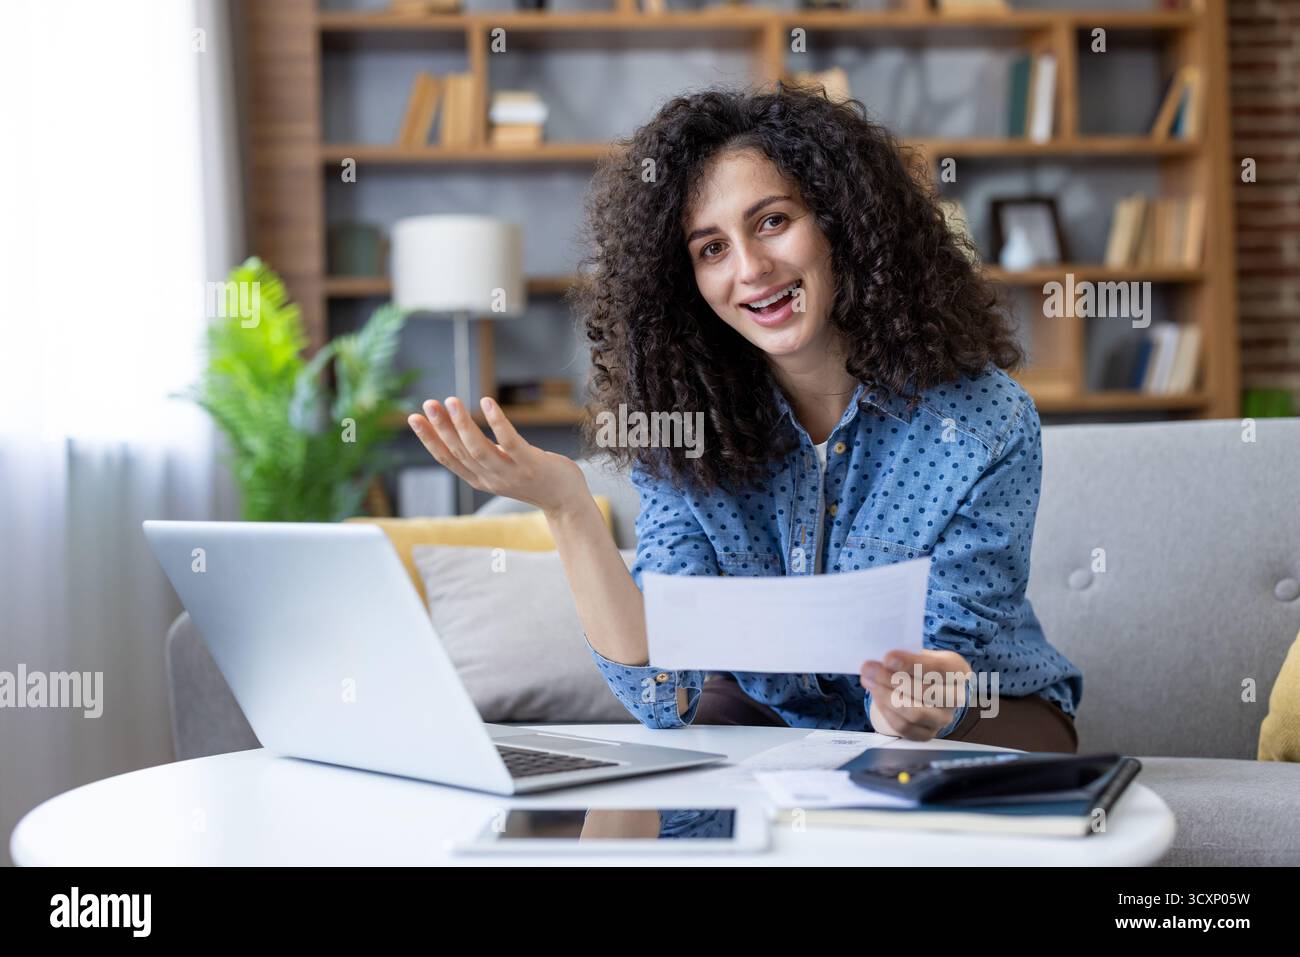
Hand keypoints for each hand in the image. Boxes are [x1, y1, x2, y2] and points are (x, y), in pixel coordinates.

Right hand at [407, 396, 586, 516]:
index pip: (448, 458)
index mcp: (480, 479)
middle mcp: (491, 479)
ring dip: (463, 425)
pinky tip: (487, 402)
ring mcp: (511, 474)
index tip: (414, 418)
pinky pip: (510, 443)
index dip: (429, 439)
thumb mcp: (502, 468)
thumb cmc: (534, 478)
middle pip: (460, 451)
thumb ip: (483, 454)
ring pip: (479, 449)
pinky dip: (497, 422)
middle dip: (441, 428)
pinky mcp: (531, 465)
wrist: (566, 501)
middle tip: (428, 404)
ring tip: (450, 401)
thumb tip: (462, 431)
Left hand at [860, 649, 972, 741]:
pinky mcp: (928, 734)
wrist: (925, 687)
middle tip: (868, 668)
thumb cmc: (920, 666)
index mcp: (957, 670)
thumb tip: (879, 657)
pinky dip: (886, 712)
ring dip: (885, 696)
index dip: (913, 663)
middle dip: (891, 680)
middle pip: (925, 692)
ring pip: (914, 713)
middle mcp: (956, 697)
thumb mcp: (919, 654)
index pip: (939, 668)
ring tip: (868, 681)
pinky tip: (877, 696)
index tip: (888, 657)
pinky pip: (905, 727)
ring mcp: (943, 718)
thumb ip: (905, 654)